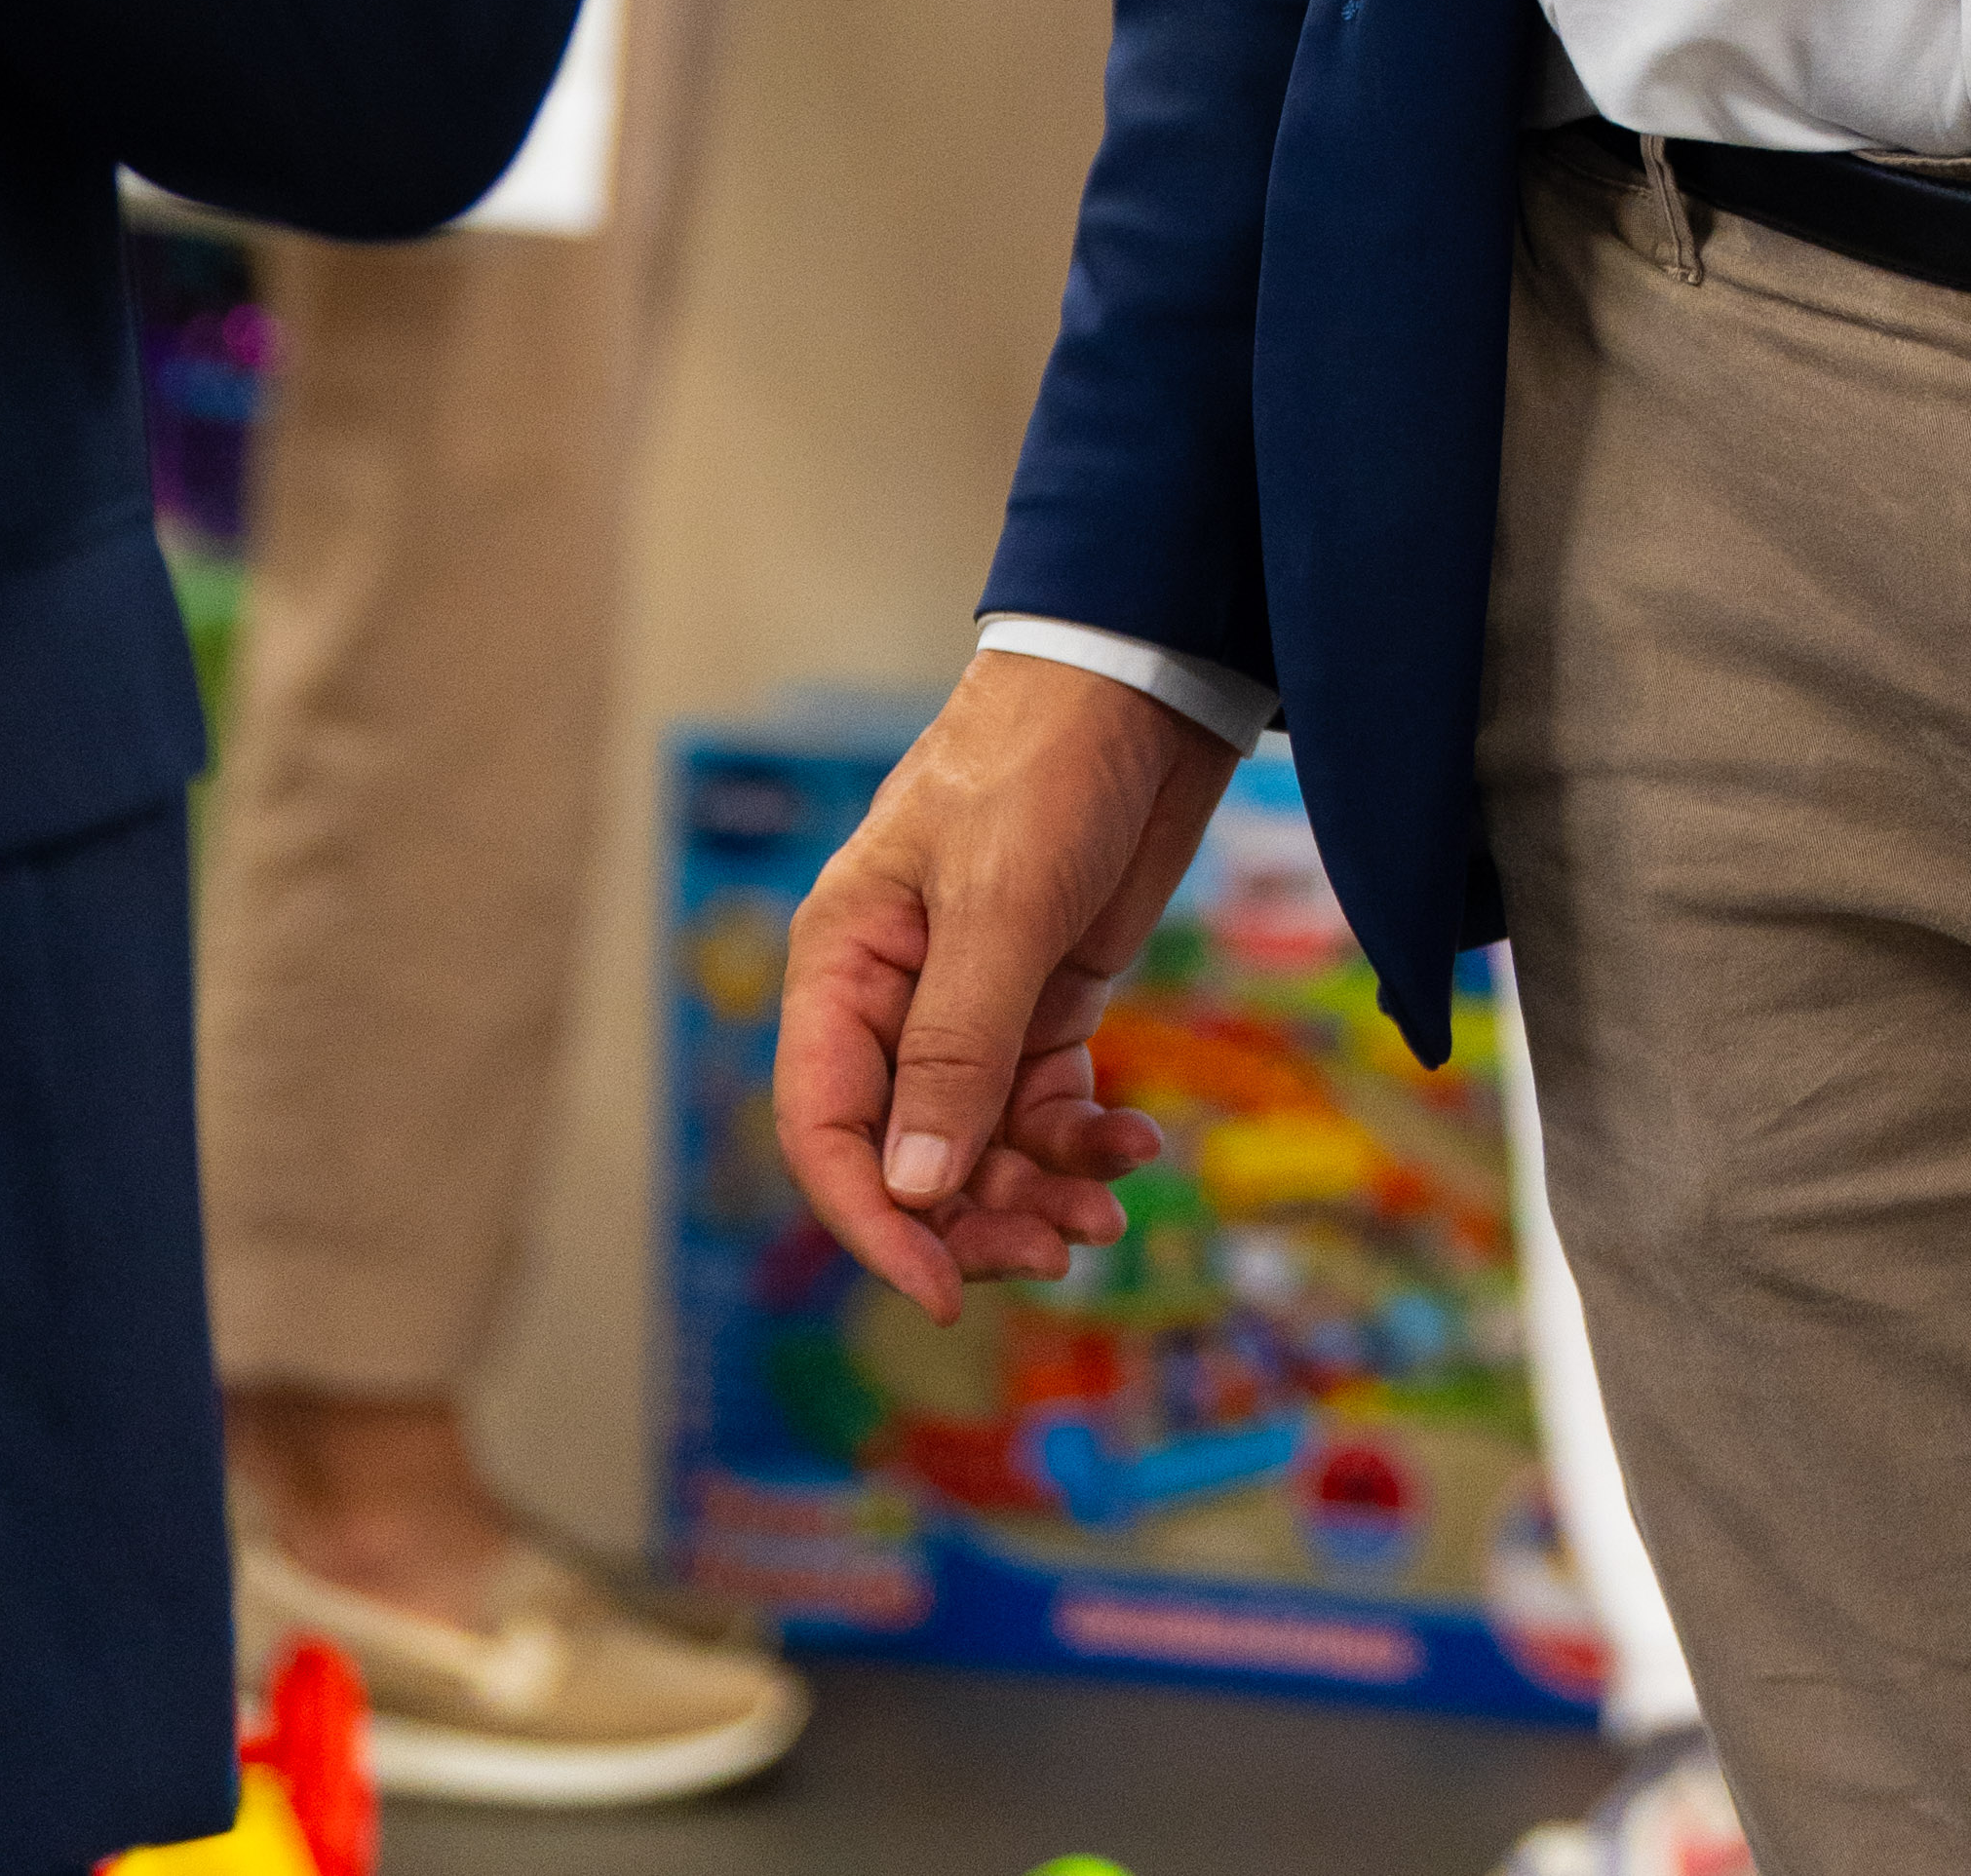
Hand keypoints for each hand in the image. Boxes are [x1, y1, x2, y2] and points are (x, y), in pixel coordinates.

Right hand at [773, 651, 1234, 1317]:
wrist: (1145, 678)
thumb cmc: (1044, 763)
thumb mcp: (1000, 904)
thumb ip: (957, 1050)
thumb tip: (915, 1194)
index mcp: (842, 966)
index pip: (826, 1130)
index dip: (872, 1222)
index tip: (941, 1290)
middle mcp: (896, 997)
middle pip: (907, 1157)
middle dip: (973, 1219)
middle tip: (1054, 1254)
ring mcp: (975, 1002)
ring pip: (980, 1145)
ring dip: (1035, 1191)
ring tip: (1103, 1214)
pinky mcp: (1049, 994)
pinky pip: (1045, 1103)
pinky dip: (1081, 1139)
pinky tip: (1133, 1149)